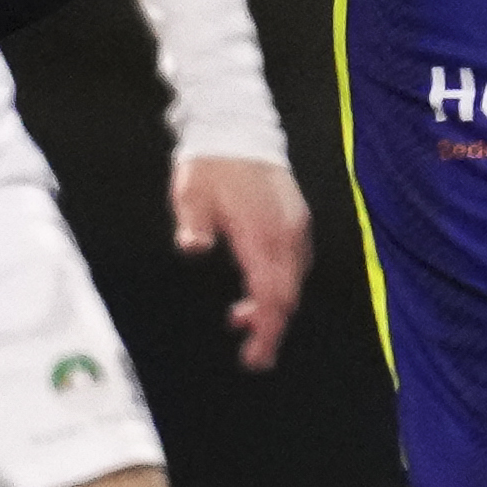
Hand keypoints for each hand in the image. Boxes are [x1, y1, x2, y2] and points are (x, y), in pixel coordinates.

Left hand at [171, 153, 313, 371]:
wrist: (237, 127)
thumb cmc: (210, 164)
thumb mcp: (191, 193)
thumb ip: (194, 224)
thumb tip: (191, 247)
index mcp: (262, 233)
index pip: (272, 295)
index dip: (266, 332)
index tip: (254, 358)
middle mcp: (286, 234)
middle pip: (288, 296)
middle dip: (272, 328)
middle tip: (252, 354)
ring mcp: (295, 226)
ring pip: (293, 282)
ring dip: (273, 306)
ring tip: (241, 318)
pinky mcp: (296, 219)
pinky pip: (295, 264)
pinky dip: (279, 284)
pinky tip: (257, 287)